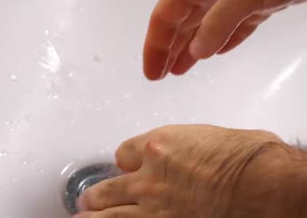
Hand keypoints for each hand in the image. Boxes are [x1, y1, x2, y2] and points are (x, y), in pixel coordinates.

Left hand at [75, 125, 306, 217]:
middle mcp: (148, 173)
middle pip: (108, 185)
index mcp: (158, 144)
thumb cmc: (247, 158)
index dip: (127, 162)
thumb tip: (189, 154)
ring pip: (108, 210)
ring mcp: (153, 203)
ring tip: (84, 217)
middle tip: (90, 199)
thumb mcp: (208, 138)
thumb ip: (185, 148)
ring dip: (95, 214)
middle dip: (98, 193)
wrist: (263, 182)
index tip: (130, 167)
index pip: (124, 154)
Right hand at [144, 0, 306, 79]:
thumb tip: (196, 51)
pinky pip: (229, 27)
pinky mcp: (254, 0)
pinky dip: (218, 41)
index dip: (156, 45)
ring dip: (190, 48)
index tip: (152, 70)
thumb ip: (217, 24)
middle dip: (169, 49)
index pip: (165, 16)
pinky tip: (211, 52)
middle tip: (159, 74)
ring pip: (203, 26)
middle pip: (180, 23)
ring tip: (178, 69)